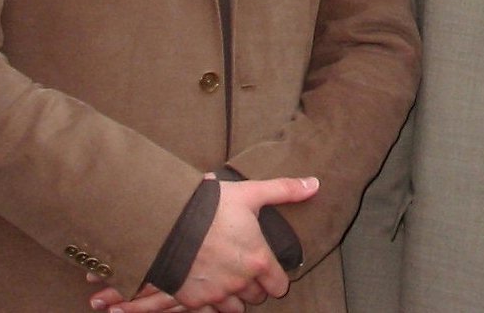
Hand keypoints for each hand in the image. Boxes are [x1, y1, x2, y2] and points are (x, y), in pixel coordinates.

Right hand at [88, 176, 318, 311]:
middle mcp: (240, 282)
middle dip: (253, 286)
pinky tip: (206, 284)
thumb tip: (315, 184)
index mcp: (258, 260)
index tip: (269, 269)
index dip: (275, 278)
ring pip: (234, 308)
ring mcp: (216, 294)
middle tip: (244, 268)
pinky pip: (209, 311)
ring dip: (233, 296)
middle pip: (256, 298)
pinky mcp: (194, 300)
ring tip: (226, 277)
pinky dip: (209, 302)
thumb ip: (285, 190)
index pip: (278, 286)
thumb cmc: (212, 206)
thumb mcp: (251, 193)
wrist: (169, 222)